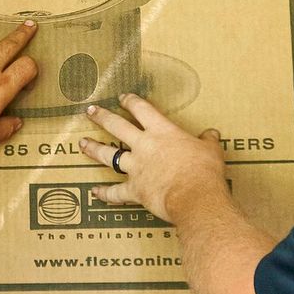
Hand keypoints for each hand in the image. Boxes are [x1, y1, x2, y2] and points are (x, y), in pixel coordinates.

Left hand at [78, 94, 226, 224]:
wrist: (195, 196)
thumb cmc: (204, 171)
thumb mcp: (211, 150)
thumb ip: (208, 141)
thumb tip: (211, 134)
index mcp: (162, 132)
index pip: (143, 109)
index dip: (131, 101)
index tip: (123, 97)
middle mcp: (144, 146)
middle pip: (117, 126)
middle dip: (102, 117)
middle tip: (90, 111)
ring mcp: (136, 167)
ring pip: (109, 155)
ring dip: (94, 148)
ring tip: (82, 143)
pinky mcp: (134, 189)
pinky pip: (115, 191)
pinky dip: (105, 193)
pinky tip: (95, 192)